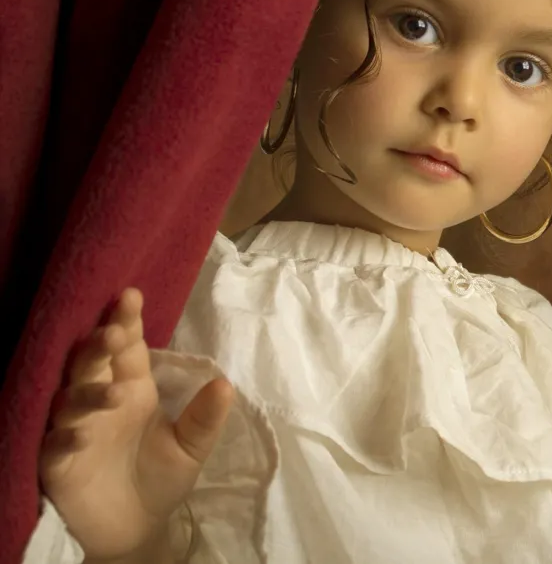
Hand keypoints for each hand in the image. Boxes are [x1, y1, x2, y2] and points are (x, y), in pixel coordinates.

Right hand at [39, 288, 233, 561]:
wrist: (137, 527)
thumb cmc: (161, 477)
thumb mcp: (191, 447)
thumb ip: (205, 418)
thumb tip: (226, 383)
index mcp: (131, 388)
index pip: (127, 349)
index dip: (126, 322)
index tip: (130, 295)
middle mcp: (100, 402)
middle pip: (92, 365)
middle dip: (99, 346)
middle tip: (113, 332)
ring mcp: (74, 430)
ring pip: (71, 401)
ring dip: (89, 394)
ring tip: (116, 394)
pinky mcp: (57, 464)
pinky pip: (54, 446)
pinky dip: (66, 438)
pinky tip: (81, 435)